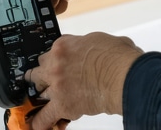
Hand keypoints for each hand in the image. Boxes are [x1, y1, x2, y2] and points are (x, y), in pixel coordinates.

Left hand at [26, 33, 143, 129]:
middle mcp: (56, 63)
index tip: (57, 63)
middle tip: (50, 80)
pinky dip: (40, 122)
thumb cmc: (117, 57)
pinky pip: (43, 117)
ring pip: (38, 91)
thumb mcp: (98, 39)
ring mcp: (57, 84)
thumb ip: (85, 46)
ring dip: (44, 95)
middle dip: (44, 75)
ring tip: (45, 101)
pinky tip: (38, 123)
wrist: (123, 75)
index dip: (55, 59)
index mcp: (64, 45)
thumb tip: (90, 50)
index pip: (50, 52)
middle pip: (39, 70)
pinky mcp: (62, 105)